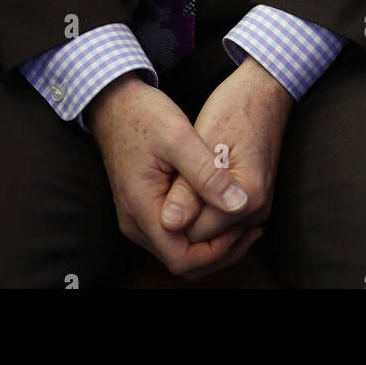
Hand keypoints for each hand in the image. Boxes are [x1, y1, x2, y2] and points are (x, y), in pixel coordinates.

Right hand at [87, 72, 261, 277]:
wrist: (114, 102)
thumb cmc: (144, 114)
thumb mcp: (179, 136)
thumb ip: (207, 173)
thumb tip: (239, 205)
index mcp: (142, 209)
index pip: (183, 259)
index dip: (218, 251)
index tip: (244, 226)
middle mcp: (134, 222)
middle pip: (182, 262)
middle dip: (220, 252)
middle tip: (251, 228)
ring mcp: (136, 218)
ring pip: (178, 251)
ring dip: (210, 244)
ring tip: (241, 219)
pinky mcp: (141, 208)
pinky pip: (173, 235)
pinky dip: (198, 231)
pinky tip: (219, 208)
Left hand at [159, 57, 292, 261]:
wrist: (262, 91)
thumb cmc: (231, 108)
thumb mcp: (200, 142)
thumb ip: (187, 188)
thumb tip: (169, 224)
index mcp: (246, 198)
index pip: (194, 236)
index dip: (171, 218)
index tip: (162, 188)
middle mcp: (257, 212)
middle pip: (205, 242)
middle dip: (182, 223)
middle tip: (168, 185)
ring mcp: (259, 210)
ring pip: (213, 237)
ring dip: (193, 219)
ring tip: (180, 183)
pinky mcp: (255, 203)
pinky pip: (223, 224)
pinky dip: (205, 214)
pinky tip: (192, 188)